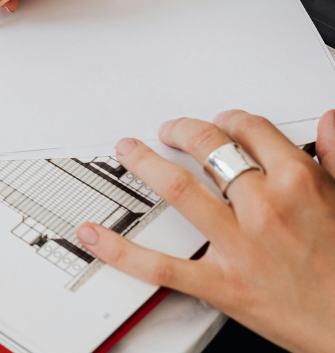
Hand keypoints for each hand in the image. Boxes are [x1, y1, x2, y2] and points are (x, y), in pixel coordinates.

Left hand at [76, 111, 334, 352]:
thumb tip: (328, 121)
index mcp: (300, 184)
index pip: (252, 132)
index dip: (230, 121)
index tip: (221, 122)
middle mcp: (265, 209)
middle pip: (210, 151)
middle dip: (183, 131)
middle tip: (168, 130)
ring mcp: (240, 246)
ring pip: (179, 190)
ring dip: (145, 164)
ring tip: (128, 151)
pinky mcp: (222, 284)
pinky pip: (161, 265)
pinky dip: (121, 250)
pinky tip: (94, 234)